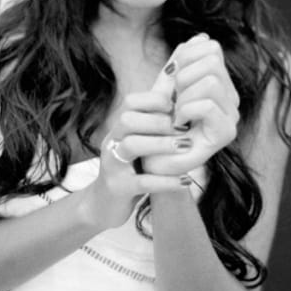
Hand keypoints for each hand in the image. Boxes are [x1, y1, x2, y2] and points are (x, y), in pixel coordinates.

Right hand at [85, 91, 192, 227]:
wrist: (103, 205)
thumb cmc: (130, 167)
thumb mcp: (139, 141)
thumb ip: (155, 119)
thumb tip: (176, 85)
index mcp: (119, 128)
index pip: (131, 103)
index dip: (154, 100)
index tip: (177, 106)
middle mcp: (112, 142)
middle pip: (127, 120)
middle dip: (158, 121)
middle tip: (183, 128)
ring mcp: (113, 165)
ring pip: (132, 146)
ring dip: (161, 145)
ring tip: (186, 147)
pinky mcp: (119, 189)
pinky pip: (142, 182)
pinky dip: (166, 181)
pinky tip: (186, 180)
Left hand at [142, 34, 239, 175]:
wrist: (154, 159)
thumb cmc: (159, 125)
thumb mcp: (166, 88)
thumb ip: (181, 63)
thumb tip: (200, 36)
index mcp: (220, 82)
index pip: (211, 48)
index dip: (186, 57)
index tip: (173, 80)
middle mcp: (230, 97)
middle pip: (213, 61)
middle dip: (184, 76)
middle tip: (174, 100)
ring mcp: (231, 115)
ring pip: (212, 81)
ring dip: (185, 96)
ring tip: (176, 114)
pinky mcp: (226, 134)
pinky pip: (208, 104)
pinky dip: (187, 110)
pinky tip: (179, 123)